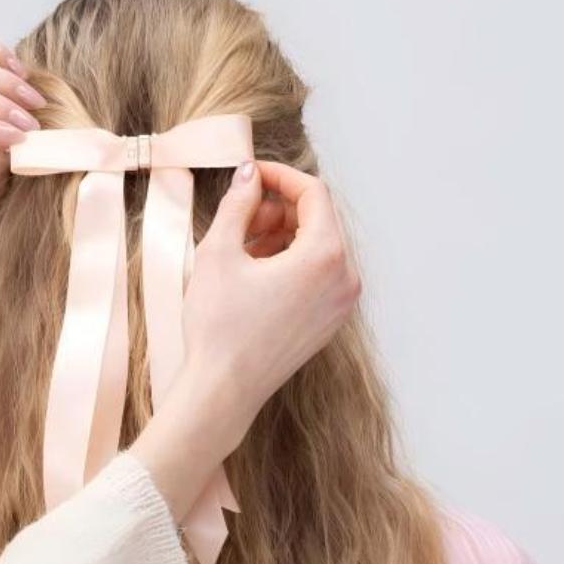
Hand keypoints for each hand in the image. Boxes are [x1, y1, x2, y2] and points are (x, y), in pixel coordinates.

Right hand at [173, 160, 360, 453]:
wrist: (223, 390)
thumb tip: (249, 174)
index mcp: (325, 255)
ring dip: (284, 237)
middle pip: (319, 219)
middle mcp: (345, 277)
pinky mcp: (330, 322)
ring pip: (319, 248)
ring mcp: (341, 303)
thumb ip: (238, 204)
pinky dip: (292, 264)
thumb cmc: (219, 327)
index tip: (251, 176)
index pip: (313, 193)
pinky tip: (255, 276)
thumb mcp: (219, 253)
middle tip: (240, 219)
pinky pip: (319, 276)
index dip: (280, 176)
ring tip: (243, 250)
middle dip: (280, 209)